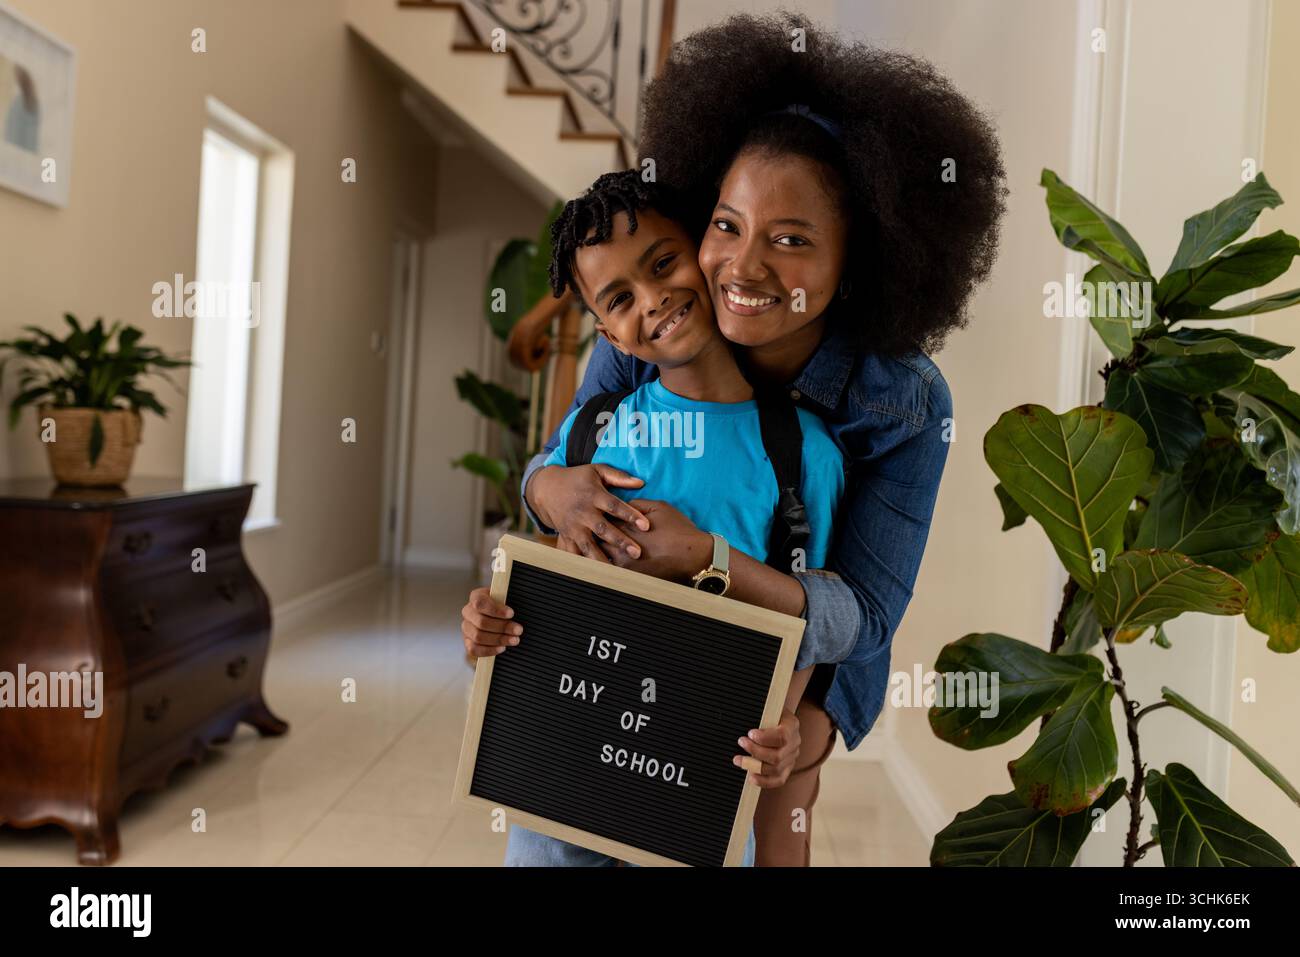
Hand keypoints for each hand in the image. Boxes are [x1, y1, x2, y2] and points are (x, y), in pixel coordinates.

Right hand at [460, 587, 522, 657]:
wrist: (501, 618)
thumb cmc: (505, 607)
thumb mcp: (508, 600)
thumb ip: (509, 602)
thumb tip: (515, 609)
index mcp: (476, 597)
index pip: (480, 603)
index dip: (496, 610)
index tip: (511, 614)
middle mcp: (468, 612)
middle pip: (481, 622)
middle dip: (503, 627)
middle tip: (518, 630)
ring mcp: (466, 628)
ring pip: (478, 636)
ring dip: (499, 639)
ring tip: (514, 640)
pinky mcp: (468, 642)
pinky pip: (474, 649)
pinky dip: (489, 650)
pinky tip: (502, 648)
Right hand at [528, 464, 649, 563]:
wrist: (547, 489)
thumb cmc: (578, 478)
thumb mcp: (596, 471)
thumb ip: (618, 477)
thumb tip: (641, 482)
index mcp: (593, 495)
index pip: (614, 506)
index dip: (630, 516)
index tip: (646, 526)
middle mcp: (583, 512)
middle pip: (603, 529)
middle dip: (620, 541)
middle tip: (637, 553)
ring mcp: (573, 526)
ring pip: (589, 545)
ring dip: (603, 559)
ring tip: (617, 572)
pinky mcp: (566, 536)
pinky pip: (575, 553)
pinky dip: (584, 564)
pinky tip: (596, 576)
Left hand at [601, 499, 713, 582]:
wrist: (693, 555)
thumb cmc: (678, 529)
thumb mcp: (659, 507)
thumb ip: (637, 504)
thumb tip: (622, 504)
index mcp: (627, 524)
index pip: (604, 517)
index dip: (600, 515)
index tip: (597, 512)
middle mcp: (622, 543)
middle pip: (597, 536)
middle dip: (595, 532)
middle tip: (592, 528)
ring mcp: (624, 561)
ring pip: (600, 554)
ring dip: (597, 549)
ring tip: (594, 545)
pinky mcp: (629, 575)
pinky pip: (609, 569)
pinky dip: (604, 564)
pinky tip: (602, 561)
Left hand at [734, 709, 801, 787]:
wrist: (776, 717)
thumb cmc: (768, 713)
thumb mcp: (766, 709)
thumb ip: (759, 716)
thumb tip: (742, 723)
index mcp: (792, 725)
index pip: (782, 736)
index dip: (764, 738)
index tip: (749, 734)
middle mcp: (795, 743)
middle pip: (777, 756)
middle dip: (755, 752)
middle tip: (740, 743)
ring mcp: (792, 757)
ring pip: (776, 769)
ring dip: (754, 766)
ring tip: (738, 759)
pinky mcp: (787, 769)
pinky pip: (779, 780)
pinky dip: (764, 781)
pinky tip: (751, 777)